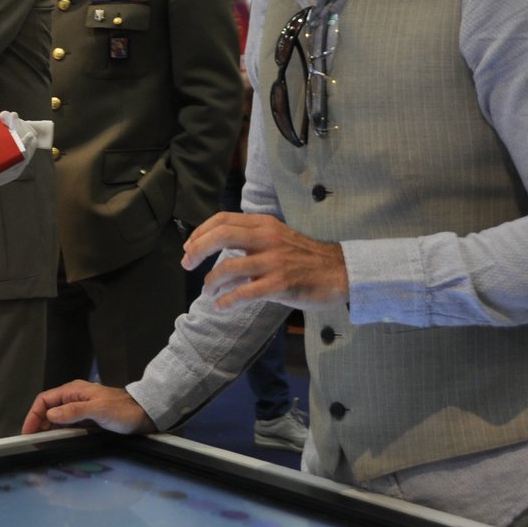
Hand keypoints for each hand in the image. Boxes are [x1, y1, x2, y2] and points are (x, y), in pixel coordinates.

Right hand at [21, 380, 155, 434]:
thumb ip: (74, 411)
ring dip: (48, 429)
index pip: (45, 400)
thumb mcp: (98, 410)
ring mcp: (81, 408)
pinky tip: (58, 441)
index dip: (33, 415)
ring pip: (57, 418)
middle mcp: (74, 398)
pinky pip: (68, 425)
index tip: (27, 432)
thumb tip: (50, 414)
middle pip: (49, 409)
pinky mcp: (87, 419)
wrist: (145, 414)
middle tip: (33, 442)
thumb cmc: (123, 410)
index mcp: (74, 391)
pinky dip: (59, 432)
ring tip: (42, 444)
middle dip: (38, 424)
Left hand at [181, 212, 347, 310]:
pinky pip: (243, 294)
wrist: (341, 272)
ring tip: (208, 290)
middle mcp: (268, 239)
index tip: (189, 246)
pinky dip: (226, 301)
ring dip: (211, 281)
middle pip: (221, 236)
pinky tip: (220, 306)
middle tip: (186, 264)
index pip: (224, 220)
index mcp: (265, 225)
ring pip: (228, 268)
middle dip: (197, 250)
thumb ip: (251, 241)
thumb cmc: (306, 258)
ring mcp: (274, 262)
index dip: (201, 232)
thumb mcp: (278, 238)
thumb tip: (218, 252)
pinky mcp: (279, 285)